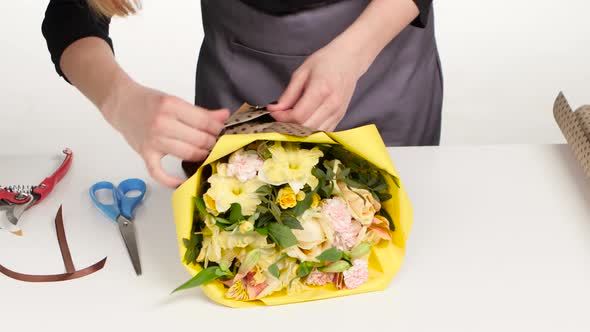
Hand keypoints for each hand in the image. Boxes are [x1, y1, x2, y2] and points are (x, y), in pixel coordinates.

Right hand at [102, 80, 228, 187]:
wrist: (121, 103)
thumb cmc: (148, 102)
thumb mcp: (175, 101)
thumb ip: (200, 112)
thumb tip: (224, 116)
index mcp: (172, 106)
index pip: (204, 121)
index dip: (218, 128)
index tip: (222, 131)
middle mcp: (163, 123)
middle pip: (199, 139)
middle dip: (212, 143)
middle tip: (216, 143)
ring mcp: (153, 140)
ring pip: (188, 154)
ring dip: (201, 156)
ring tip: (205, 153)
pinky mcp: (145, 154)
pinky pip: (159, 172)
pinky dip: (170, 180)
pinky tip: (181, 182)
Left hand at [267, 40, 365, 131]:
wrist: (349, 60)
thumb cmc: (326, 62)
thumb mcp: (302, 72)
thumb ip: (288, 94)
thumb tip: (275, 109)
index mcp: (321, 90)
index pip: (298, 115)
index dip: (282, 117)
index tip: (274, 112)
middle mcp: (332, 104)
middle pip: (306, 127)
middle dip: (288, 125)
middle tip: (280, 116)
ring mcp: (338, 112)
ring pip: (314, 132)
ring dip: (299, 129)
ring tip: (290, 119)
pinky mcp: (340, 117)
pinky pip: (323, 131)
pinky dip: (310, 130)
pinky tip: (303, 121)